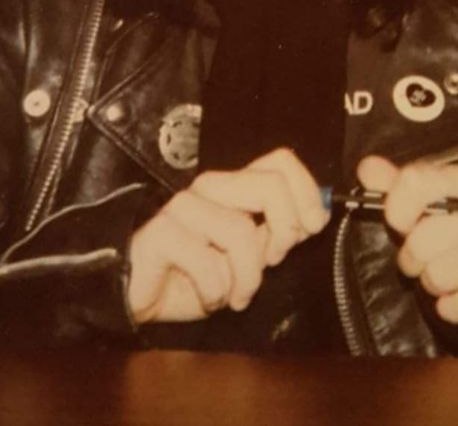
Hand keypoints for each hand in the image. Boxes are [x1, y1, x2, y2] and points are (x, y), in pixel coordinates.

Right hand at [128, 148, 328, 323]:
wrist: (139, 296)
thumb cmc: (196, 274)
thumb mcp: (248, 255)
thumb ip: (278, 232)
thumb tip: (316, 216)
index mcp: (235, 186)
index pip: (281, 162)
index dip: (307, 192)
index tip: (312, 229)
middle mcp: (211, 188)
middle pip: (270, 185)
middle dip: (286, 230)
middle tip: (274, 260)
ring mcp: (184, 207)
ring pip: (241, 232)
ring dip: (248, 277)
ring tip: (237, 293)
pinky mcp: (161, 233)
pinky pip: (208, 263)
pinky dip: (217, 290)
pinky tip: (209, 297)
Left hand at [357, 156, 457, 323]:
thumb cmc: (448, 221)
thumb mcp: (420, 198)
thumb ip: (390, 183)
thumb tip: (367, 167)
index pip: (416, 183)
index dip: (397, 209)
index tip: (398, 222)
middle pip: (422, 241)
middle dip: (410, 256)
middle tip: (419, 255)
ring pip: (438, 276)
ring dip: (430, 281)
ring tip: (440, 271)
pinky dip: (449, 306)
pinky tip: (457, 291)